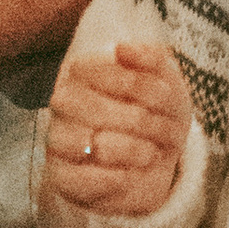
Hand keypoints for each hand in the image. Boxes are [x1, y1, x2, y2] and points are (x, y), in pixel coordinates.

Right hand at [45, 36, 191, 218]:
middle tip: (170, 133)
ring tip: (152, 154)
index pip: (110, 74)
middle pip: (101, 110)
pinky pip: (86, 179)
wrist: (150, 160)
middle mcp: (62, 102)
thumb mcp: (165, 81)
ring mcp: (57, 138)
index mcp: (81, 71)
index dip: (146, 88)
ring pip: (97, 146)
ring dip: (136, 152)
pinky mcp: (60, 175)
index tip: (167, 97)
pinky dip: (119, 177)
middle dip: (145, 124)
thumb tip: (123, 48)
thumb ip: (150, 58)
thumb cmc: (154, 112)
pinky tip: (133, 172)